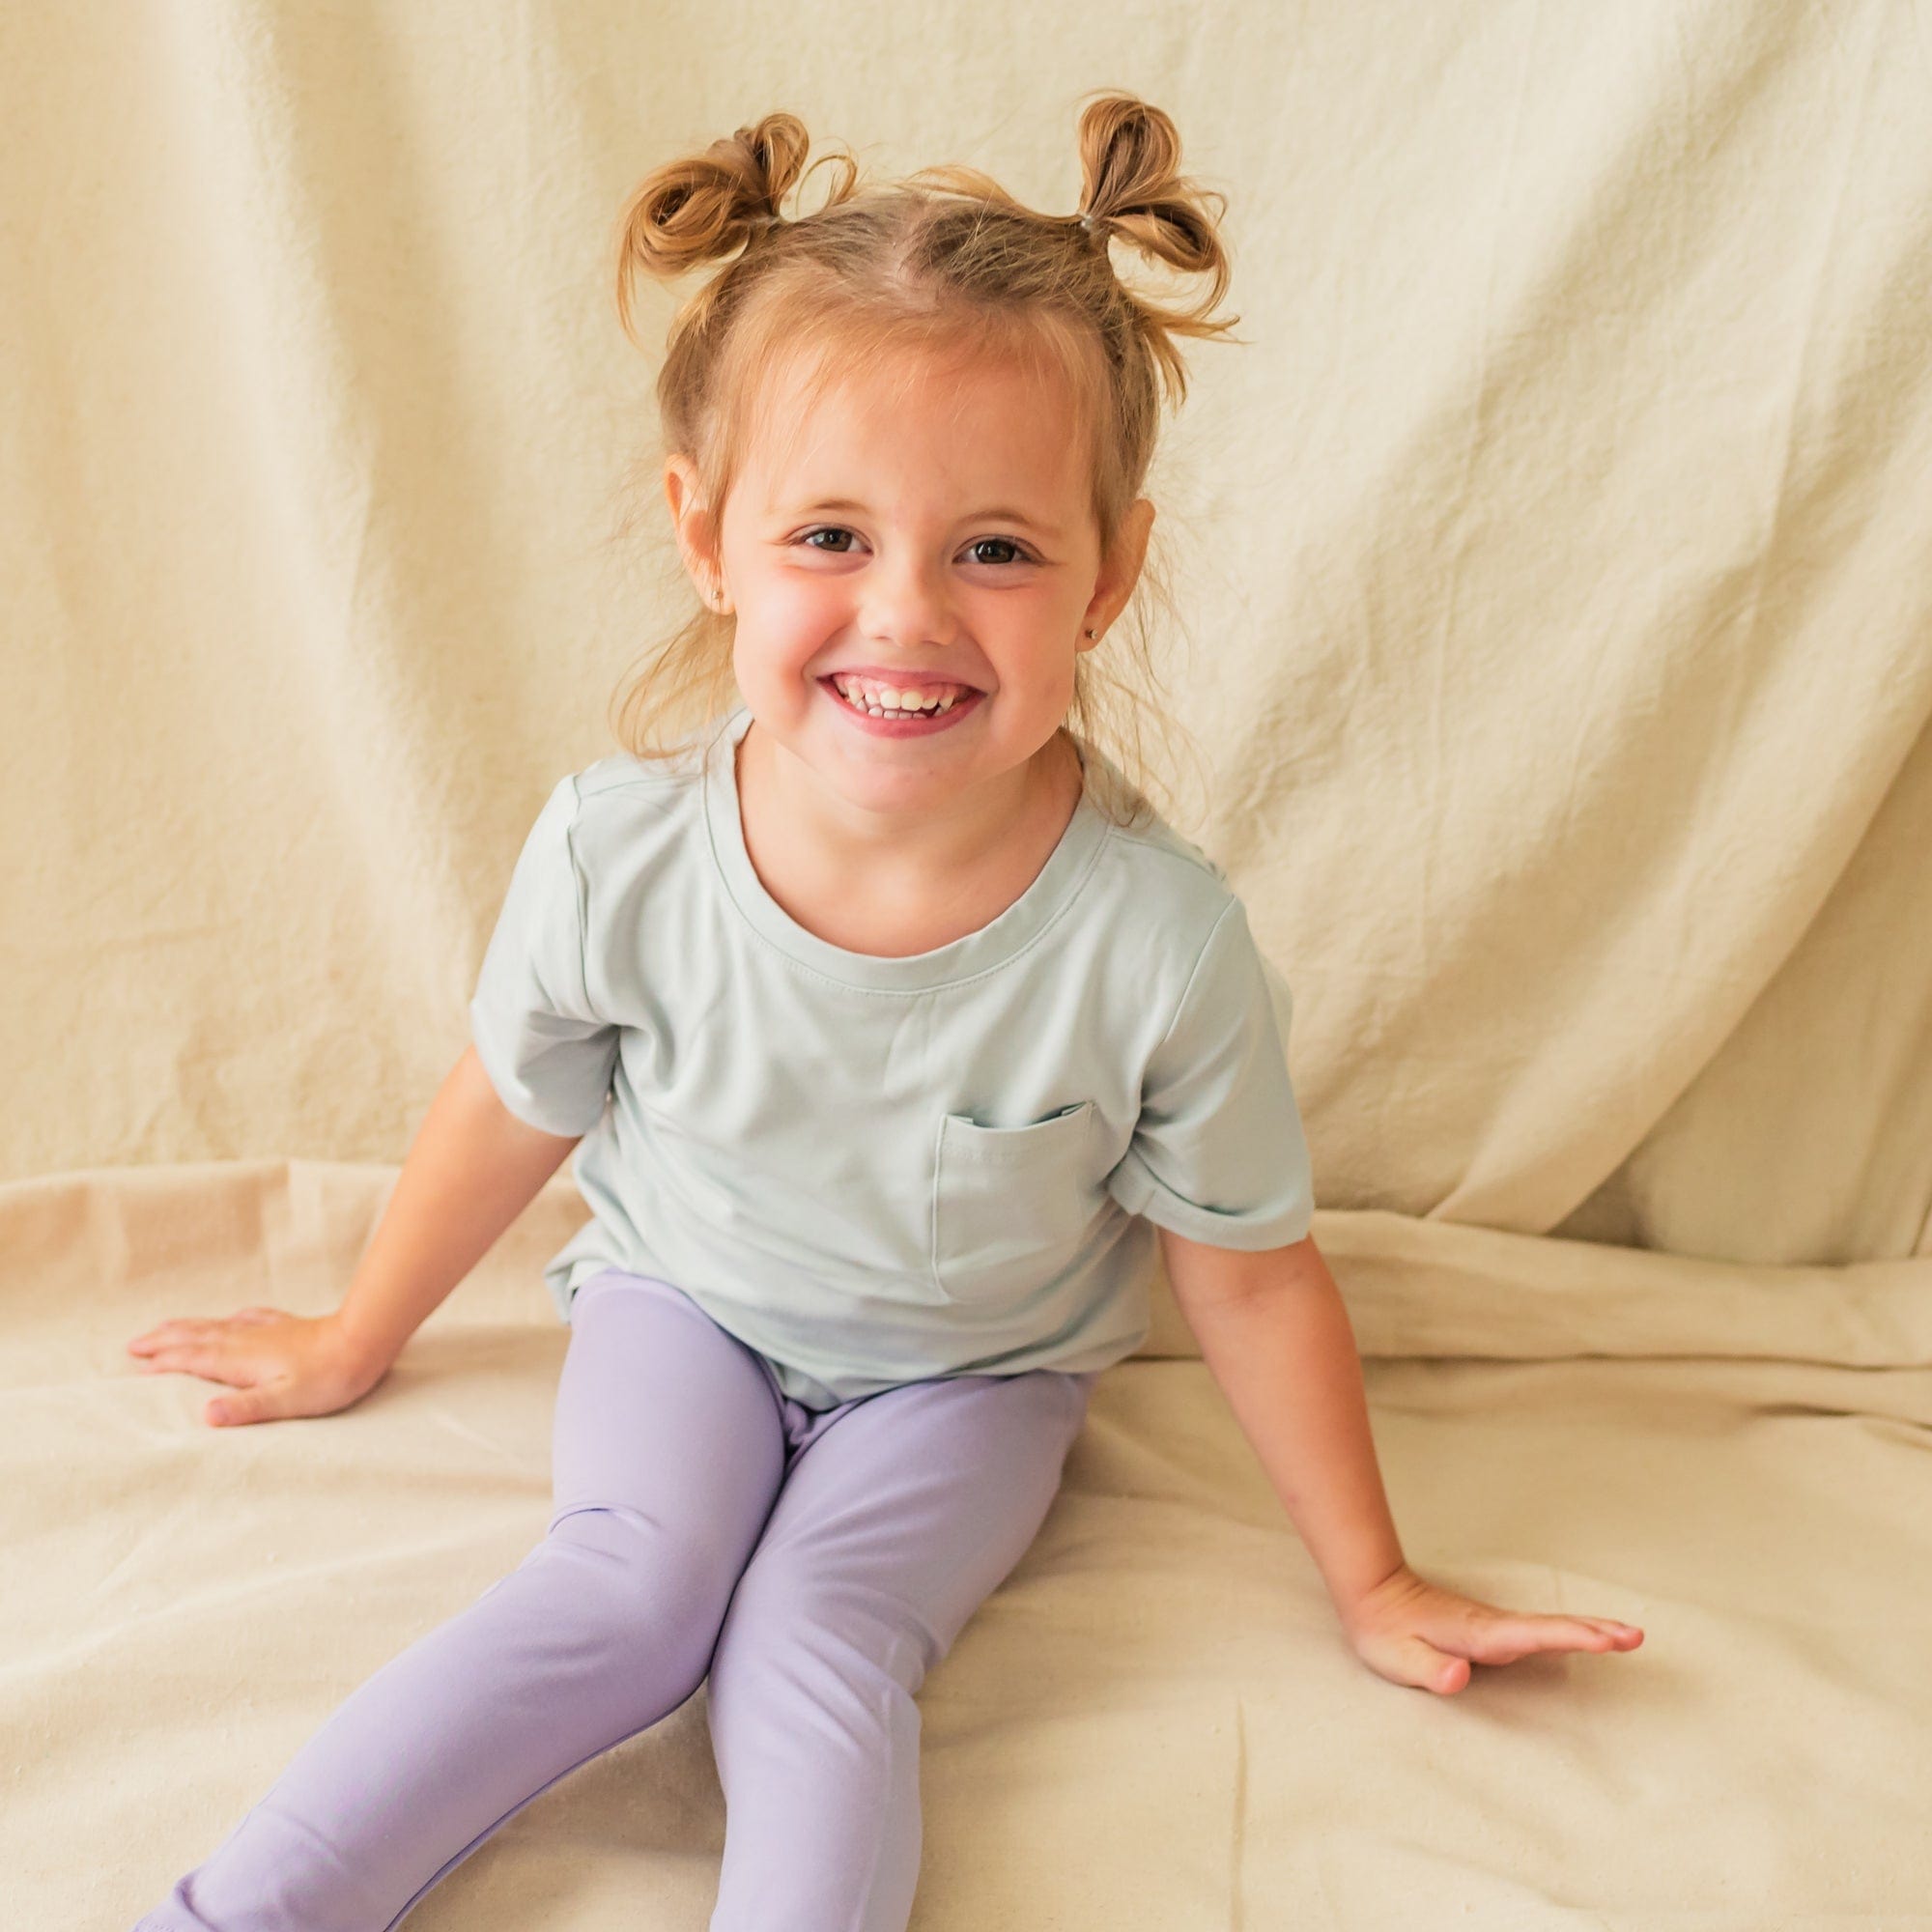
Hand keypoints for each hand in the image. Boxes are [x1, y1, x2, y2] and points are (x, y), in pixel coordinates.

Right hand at [125, 1306, 388, 1426]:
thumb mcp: (286, 1400)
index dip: (163, 1362)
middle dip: (164, 1340)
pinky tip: (233, 1317)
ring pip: (217, 1326)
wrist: (363, 1341)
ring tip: (167, 1327)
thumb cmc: (328, 1377)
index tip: (136, 1365)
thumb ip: (247, 1407)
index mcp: (240, 1359)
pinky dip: (229, 1319)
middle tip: (135, 1344)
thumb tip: (206, 1415)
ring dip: (188, 1328)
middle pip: (196, 1337)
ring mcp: (266, 1330)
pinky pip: (247, 1318)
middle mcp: (247, 1339)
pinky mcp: (286, 1326)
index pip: (192, 1359)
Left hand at [1341, 1562, 1644, 1694]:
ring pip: (1549, 1625)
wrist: (1373, 1593)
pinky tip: (1588, 1637)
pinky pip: (1540, 1629)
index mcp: (1477, 1633)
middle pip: (1551, 1626)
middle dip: (1594, 1631)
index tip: (1606, 1639)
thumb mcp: (1397, 1657)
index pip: (1530, 1635)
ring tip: (1629, 1636)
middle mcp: (1492, 1625)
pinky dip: (1571, 1631)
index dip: (1568, 1637)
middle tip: (1636, 1637)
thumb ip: (1429, 1669)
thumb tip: (1460, 1677)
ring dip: (1590, 1629)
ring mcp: (1495, 1624)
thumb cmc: (1385, 1632)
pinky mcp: (1493, 1629)